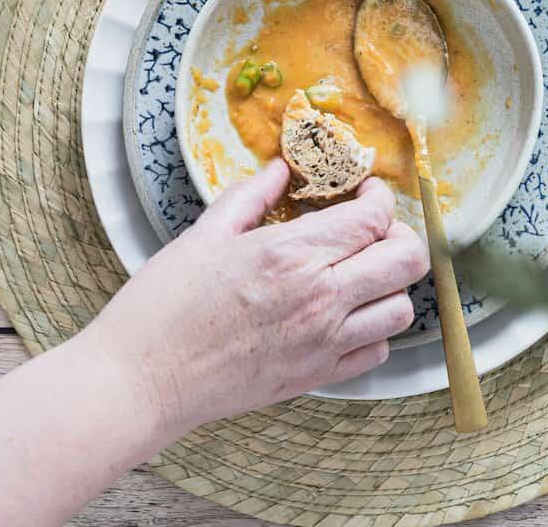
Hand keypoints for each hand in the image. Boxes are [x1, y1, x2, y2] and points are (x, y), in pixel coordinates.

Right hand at [85, 160, 428, 432]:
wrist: (140, 380)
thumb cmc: (163, 306)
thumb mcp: (204, 234)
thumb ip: (251, 196)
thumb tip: (280, 169)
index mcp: (290, 253)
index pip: (373, 218)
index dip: (380, 197)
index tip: (366, 193)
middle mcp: (319, 297)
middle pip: (407, 261)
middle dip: (399, 236)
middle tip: (374, 231)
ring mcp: (323, 341)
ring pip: (402, 309)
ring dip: (390, 286)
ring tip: (362, 275)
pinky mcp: (317, 377)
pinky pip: (377, 351)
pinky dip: (373, 331)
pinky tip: (345, 317)